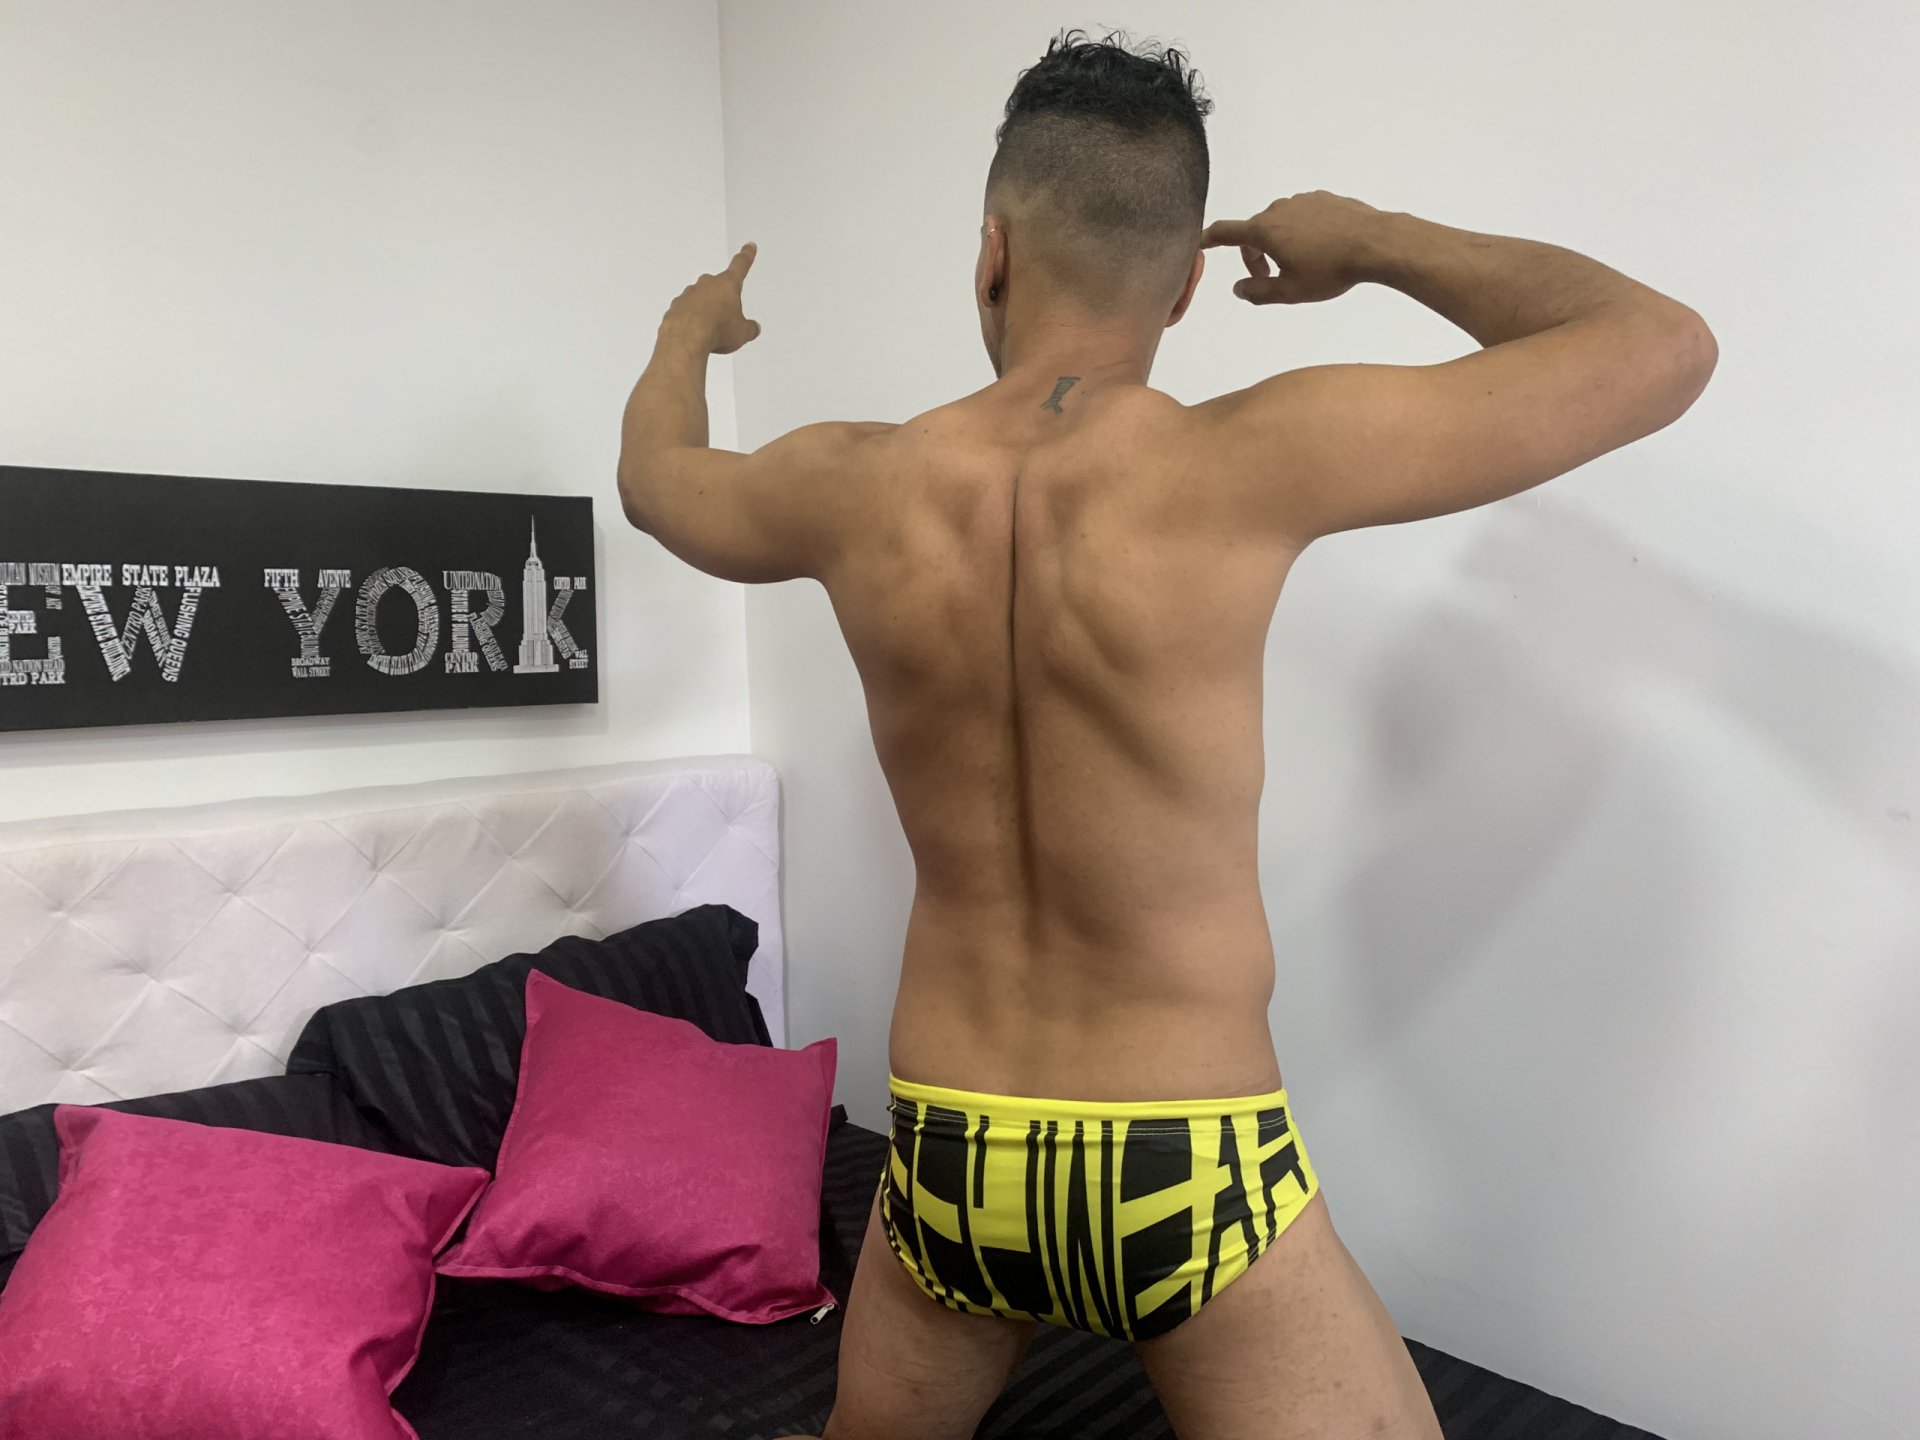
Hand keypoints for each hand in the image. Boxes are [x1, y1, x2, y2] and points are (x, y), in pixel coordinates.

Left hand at [664, 243, 762, 353]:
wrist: (687, 339)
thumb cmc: (716, 330)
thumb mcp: (742, 333)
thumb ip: (749, 328)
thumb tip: (753, 328)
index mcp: (727, 284)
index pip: (740, 266)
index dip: (746, 256)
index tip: (748, 247)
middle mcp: (707, 284)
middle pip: (718, 287)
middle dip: (722, 299)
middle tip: (726, 318)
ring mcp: (689, 294)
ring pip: (700, 299)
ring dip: (706, 311)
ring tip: (710, 331)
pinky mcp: (675, 307)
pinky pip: (686, 311)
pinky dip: (691, 320)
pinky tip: (696, 334)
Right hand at [1202, 192, 1389, 304]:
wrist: (1376, 243)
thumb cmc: (1330, 270)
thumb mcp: (1289, 292)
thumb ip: (1258, 292)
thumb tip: (1239, 288)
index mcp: (1265, 230)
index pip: (1226, 232)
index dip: (1209, 239)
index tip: (1199, 242)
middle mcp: (1279, 209)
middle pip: (1254, 232)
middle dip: (1255, 256)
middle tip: (1270, 279)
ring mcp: (1303, 201)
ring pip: (1279, 223)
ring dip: (1279, 244)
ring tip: (1301, 266)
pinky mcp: (1325, 199)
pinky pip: (1302, 216)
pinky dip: (1301, 232)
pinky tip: (1321, 250)